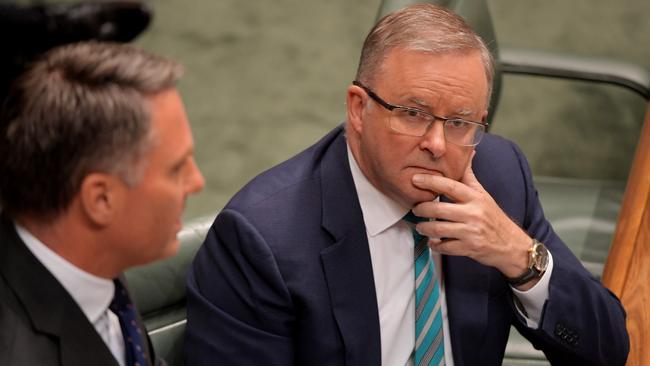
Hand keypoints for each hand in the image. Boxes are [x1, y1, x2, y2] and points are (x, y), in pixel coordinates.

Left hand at [411, 154, 532, 283]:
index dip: (430, 181)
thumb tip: (468, 151)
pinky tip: (432, 241)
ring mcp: (471, 232)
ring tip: (420, 226)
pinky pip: (445, 246)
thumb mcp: (483, 194)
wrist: (511, 244)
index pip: (450, 185)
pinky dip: (435, 245)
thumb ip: (469, 176)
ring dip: (425, 228)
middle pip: (439, 209)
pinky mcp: (469, 248)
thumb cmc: (493, 216)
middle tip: (415, 208)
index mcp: (475, 197)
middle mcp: (473, 213)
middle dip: (422, 208)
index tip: (415, 179)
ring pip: (439, 229)